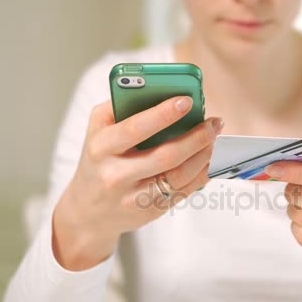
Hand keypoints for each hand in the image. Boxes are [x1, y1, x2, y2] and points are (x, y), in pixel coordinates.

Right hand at [53, 96, 223, 270]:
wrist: (87, 210)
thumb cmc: (99, 159)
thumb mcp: (97, 129)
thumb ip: (121, 106)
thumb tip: (161, 91)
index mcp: (101, 147)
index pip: (135, 129)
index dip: (163, 114)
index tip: (187, 100)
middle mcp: (116, 175)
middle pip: (166, 156)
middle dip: (196, 137)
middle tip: (213, 122)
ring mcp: (134, 197)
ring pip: (179, 176)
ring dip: (204, 155)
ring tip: (214, 137)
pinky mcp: (150, 211)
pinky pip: (183, 191)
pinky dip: (201, 173)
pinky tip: (208, 157)